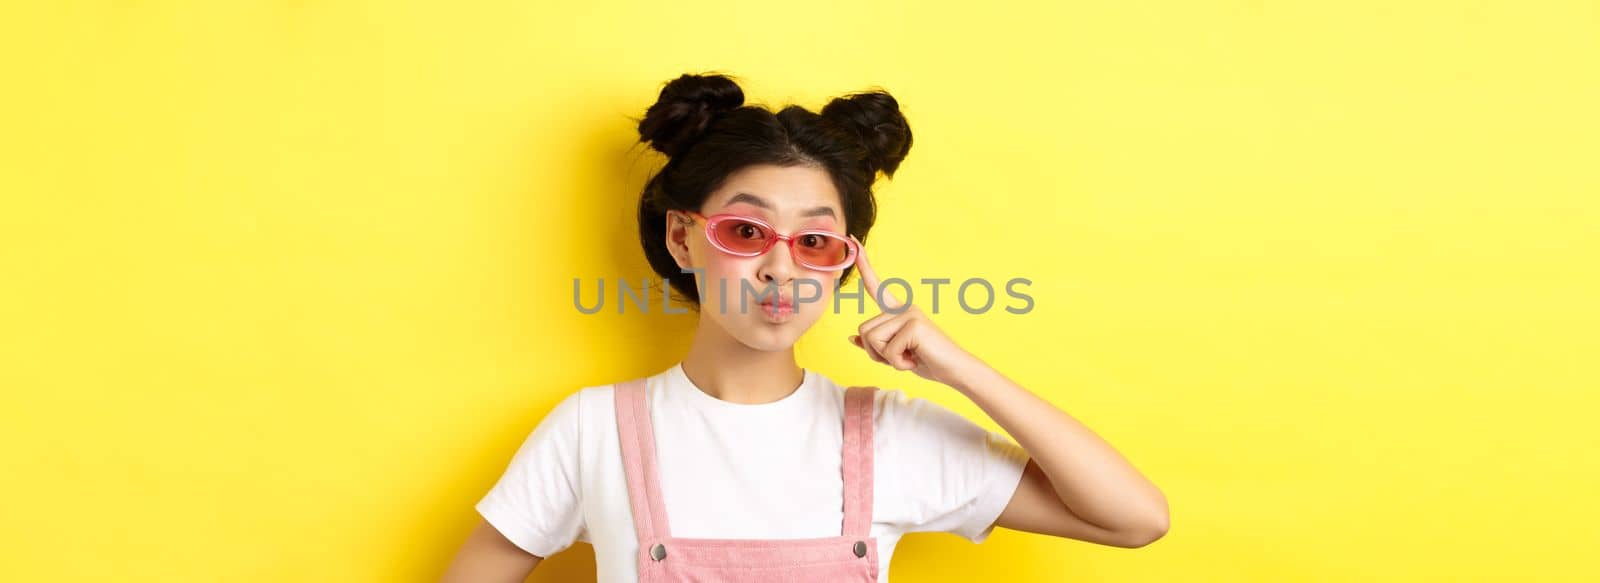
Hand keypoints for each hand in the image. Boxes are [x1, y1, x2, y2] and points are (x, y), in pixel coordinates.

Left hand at [846, 235, 976, 386]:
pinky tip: (915, 360)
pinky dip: (898, 364)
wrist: (954, 371)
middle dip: (875, 353)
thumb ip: (876, 344)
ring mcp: (909, 314)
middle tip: (901, 357)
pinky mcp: (914, 324)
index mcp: (898, 311)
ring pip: (872, 339)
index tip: (853, 240)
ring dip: (887, 358)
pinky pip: (888, 350)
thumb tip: (852, 338)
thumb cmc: (926, 361)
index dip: (863, 265)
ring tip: (909, 358)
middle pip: (864, 330)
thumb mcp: (895, 353)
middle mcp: (903, 308)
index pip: (876, 286)